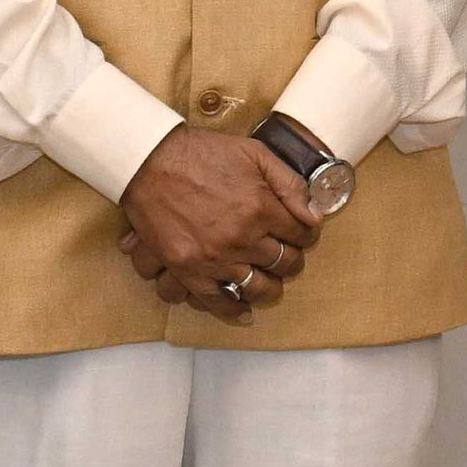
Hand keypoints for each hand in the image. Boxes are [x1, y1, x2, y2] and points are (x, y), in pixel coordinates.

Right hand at [117, 128, 316, 321]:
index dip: (307, 235)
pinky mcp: (188, 270)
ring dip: (270, 288)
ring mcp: (215, 258)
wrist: (151, 162)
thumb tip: (315, 214)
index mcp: (261, 207)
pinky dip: (234, 310)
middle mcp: (242, 238)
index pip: (301, 234)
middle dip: (292, 261)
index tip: (303, 235)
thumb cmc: (203, 153)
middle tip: (290, 258)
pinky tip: (245, 313)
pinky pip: (217, 301)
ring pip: (257, 287)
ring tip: (272, 285)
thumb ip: (290, 184)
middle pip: (284, 262)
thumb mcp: (255, 153)